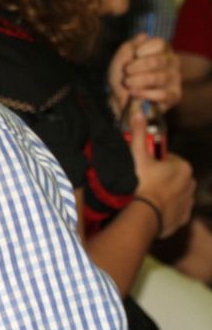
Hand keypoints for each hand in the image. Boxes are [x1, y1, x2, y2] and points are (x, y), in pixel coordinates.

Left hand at [108, 34, 180, 113]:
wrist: (120, 96)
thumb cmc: (123, 74)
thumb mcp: (120, 58)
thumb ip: (129, 47)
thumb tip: (143, 36)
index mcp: (161, 48)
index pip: (160, 44)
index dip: (141, 51)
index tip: (132, 57)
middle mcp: (172, 61)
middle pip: (157, 61)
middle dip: (135, 68)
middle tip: (126, 72)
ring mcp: (175, 78)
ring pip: (160, 78)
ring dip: (138, 81)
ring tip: (128, 83)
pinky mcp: (174, 95)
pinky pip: (164, 94)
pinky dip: (145, 94)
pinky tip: (134, 93)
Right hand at [129, 110, 194, 238]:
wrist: (144, 215)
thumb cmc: (142, 182)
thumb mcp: (138, 155)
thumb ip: (139, 133)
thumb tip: (139, 112)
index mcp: (183, 167)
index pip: (168, 160)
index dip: (154, 163)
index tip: (143, 168)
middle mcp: (191, 184)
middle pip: (172, 177)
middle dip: (160, 178)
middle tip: (143, 181)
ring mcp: (188, 202)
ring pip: (174, 193)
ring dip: (164, 193)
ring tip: (146, 195)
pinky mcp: (184, 217)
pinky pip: (175, 210)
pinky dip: (166, 209)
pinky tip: (153, 208)